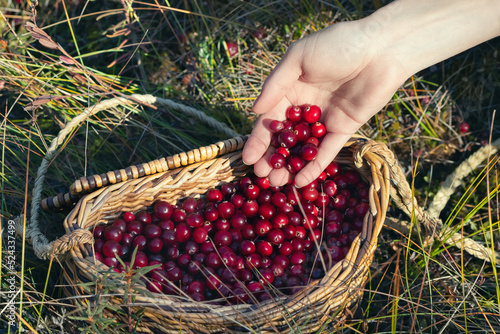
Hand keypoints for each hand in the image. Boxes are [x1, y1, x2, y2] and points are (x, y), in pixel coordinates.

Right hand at [242, 19, 406, 187]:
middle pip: (284, 137)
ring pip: (303, 147)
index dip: (258, 140)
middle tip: (262, 176)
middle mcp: (305, 107)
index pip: (269, 119)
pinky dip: (314, 166)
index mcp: (290, 89)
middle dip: (272, 157)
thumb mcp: (299, 57)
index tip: (247, 158)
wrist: (381, 48)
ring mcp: (324, 119)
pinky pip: (327, 150)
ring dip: (290, 166)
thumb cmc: (338, 45)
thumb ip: (275, 83)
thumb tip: (254, 110)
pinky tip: (301, 180)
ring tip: (277, 183)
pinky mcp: (344, 128)